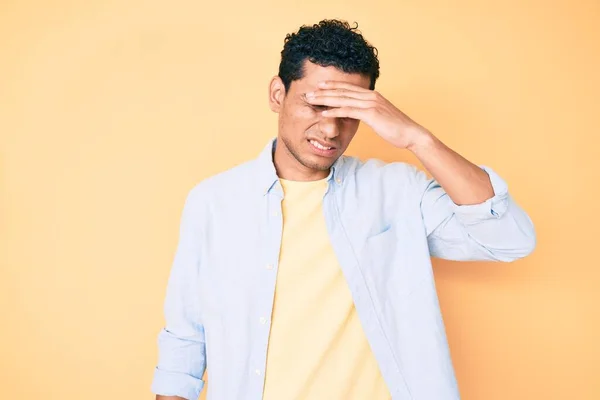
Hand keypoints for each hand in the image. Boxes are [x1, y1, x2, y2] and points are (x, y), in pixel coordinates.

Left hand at [305, 80, 430, 149]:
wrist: (411, 134)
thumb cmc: (397, 129)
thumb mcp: (381, 117)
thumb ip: (369, 113)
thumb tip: (360, 114)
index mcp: (372, 95)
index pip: (348, 88)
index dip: (333, 86)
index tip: (319, 86)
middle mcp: (370, 96)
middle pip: (342, 91)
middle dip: (324, 91)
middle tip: (308, 92)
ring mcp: (371, 103)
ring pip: (342, 99)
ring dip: (324, 99)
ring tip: (311, 100)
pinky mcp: (371, 114)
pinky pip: (348, 111)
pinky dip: (334, 111)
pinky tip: (323, 113)